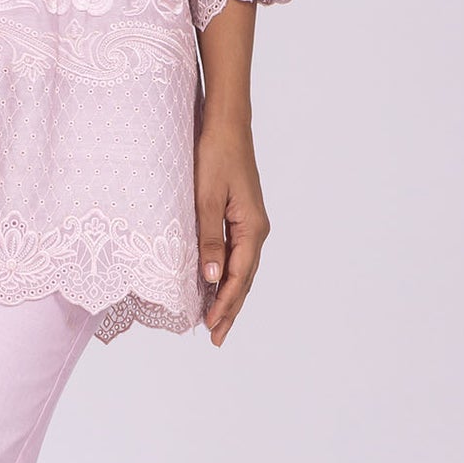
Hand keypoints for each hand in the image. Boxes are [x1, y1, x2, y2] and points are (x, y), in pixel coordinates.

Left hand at [195, 111, 267, 346]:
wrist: (226, 124)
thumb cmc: (215, 155)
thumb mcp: (206, 199)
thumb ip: (208, 240)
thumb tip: (210, 278)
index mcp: (252, 228)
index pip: (239, 276)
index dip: (224, 304)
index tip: (211, 326)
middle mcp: (257, 229)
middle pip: (245, 279)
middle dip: (230, 309)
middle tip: (216, 338)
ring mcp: (251, 223)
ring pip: (243, 269)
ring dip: (230, 295)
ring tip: (218, 321)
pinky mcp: (242, 216)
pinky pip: (238, 254)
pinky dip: (229, 275)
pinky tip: (217, 284)